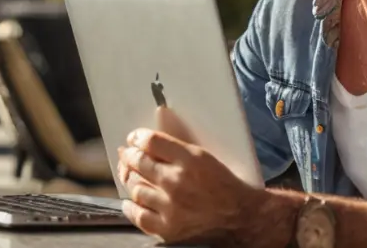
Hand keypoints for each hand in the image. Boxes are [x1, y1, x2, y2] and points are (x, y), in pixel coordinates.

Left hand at [117, 108, 263, 244]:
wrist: (240, 217)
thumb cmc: (225, 186)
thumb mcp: (205, 157)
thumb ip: (179, 149)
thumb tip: (150, 142)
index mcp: (190, 160)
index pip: (152, 142)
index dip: (137, 138)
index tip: (134, 138)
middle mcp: (177, 181)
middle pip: (139, 162)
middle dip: (129, 155)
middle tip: (127, 154)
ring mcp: (170, 206)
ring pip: (136, 187)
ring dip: (131, 179)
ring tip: (132, 175)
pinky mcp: (168, 228)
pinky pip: (138, 215)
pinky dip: (131, 206)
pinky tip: (131, 201)